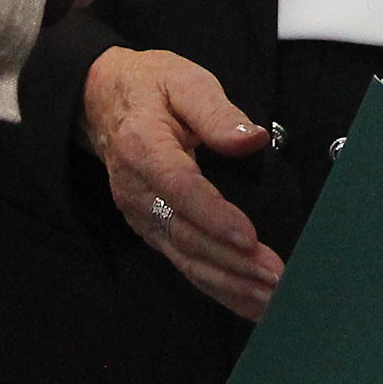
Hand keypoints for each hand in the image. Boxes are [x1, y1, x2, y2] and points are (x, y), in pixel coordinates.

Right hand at [83, 47, 282, 318]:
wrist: (105, 102)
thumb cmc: (153, 87)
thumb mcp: (185, 80)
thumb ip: (217, 112)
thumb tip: (253, 138)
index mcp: (143, 146)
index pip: (180, 188)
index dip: (214, 216)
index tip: (250, 237)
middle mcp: (136, 190)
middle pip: (185, 234)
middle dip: (232, 261)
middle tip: (277, 276)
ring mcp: (141, 216)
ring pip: (185, 258)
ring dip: (230, 283)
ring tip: (271, 297)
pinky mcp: (151, 230)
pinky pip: (184, 264)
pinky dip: (218, 288)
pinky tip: (248, 302)